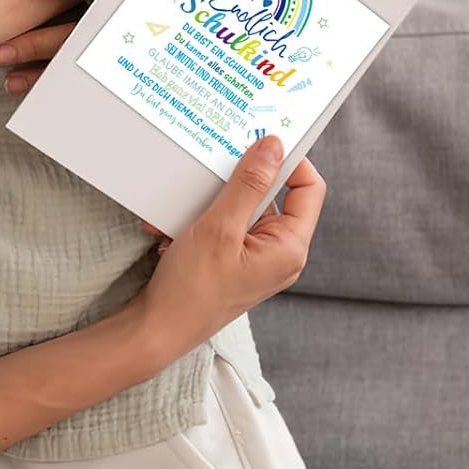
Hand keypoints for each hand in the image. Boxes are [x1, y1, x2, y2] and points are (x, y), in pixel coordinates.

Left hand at [0, 0, 166, 94]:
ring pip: (77, 60)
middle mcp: (128, 20)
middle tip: (1, 49)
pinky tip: (25, 87)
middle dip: (39, 43)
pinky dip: (54, 83)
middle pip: (78, 33)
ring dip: (40, 69)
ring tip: (5, 76)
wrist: (229, 33)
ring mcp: (124, 46)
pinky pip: (84, 77)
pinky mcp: (121, 63)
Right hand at [133, 139, 324, 360]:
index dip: (290, 160)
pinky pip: (223, 224)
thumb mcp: (219, 227)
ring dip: (208, 202)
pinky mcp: (234, 260)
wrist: (159, 328)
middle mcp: (279, 252)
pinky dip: (198, 219)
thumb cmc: (192, 287)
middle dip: (235, 180)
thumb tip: (273, 146)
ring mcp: (256, 257)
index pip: (309, 188)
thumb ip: (249, 184)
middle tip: (211, 164)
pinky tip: (173, 230)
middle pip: (271, 194)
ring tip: (183, 211)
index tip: (260, 140)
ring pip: (241, 207)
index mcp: (289, 247)